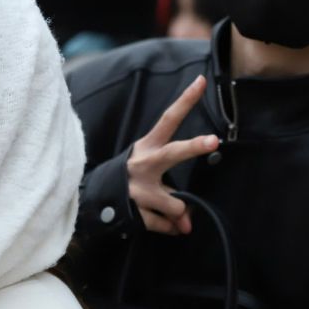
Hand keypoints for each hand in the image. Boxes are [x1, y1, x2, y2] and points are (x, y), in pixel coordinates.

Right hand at [126, 75, 219, 234]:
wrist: (94, 200)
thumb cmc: (132, 178)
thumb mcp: (150, 172)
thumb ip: (173, 193)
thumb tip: (186, 225)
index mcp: (148, 147)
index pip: (169, 119)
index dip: (186, 100)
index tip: (202, 81)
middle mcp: (143, 164)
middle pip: (173, 153)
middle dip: (193, 147)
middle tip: (213, 141)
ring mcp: (138, 189)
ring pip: (177, 205)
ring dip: (178, 213)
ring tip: (169, 212)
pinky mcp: (136, 210)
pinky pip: (166, 225)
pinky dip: (169, 228)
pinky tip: (162, 224)